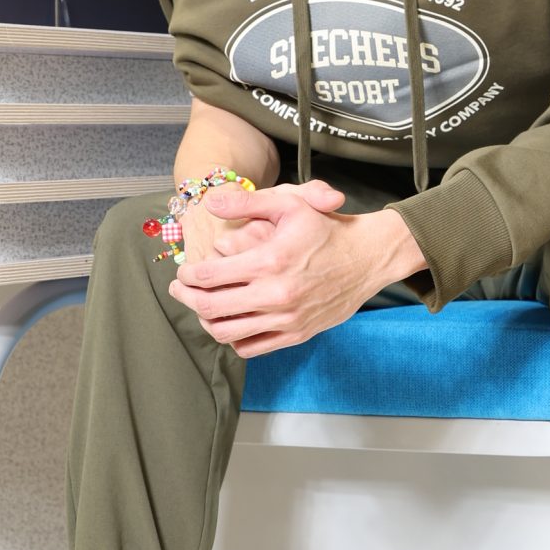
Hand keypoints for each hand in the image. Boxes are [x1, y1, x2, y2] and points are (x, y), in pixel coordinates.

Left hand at [169, 181, 425, 357]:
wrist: (368, 258)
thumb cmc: (327, 228)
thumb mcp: (290, 204)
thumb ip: (247, 203)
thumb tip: (210, 203)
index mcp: (270, 261)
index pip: (210, 275)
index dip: (188, 275)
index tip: (184, 271)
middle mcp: (276, 294)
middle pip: (211, 307)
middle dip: (187, 298)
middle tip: (181, 289)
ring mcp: (287, 319)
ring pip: (227, 332)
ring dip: (206, 320)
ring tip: (202, 306)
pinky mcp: (297, 334)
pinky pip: (252, 347)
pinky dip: (233, 338)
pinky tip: (231, 321)